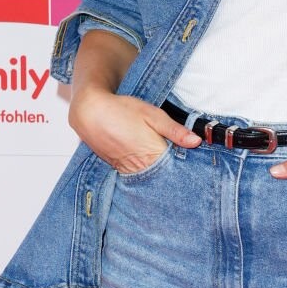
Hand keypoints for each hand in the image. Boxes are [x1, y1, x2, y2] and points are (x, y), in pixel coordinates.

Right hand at [68, 87, 200, 171]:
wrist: (90, 112)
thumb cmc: (122, 109)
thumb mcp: (153, 115)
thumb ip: (175, 130)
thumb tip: (196, 142)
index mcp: (153, 155)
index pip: (176, 170)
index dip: (185, 167)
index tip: (194, 165)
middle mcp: (140, 167)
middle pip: (163, 177)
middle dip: (172, 171)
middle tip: (181, 164)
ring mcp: (127, 170)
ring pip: (149, 178)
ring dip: (157, 172)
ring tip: (163, 162)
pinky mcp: (118, 169)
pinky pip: (136, 175)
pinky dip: (144, 171)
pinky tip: (148, 162)